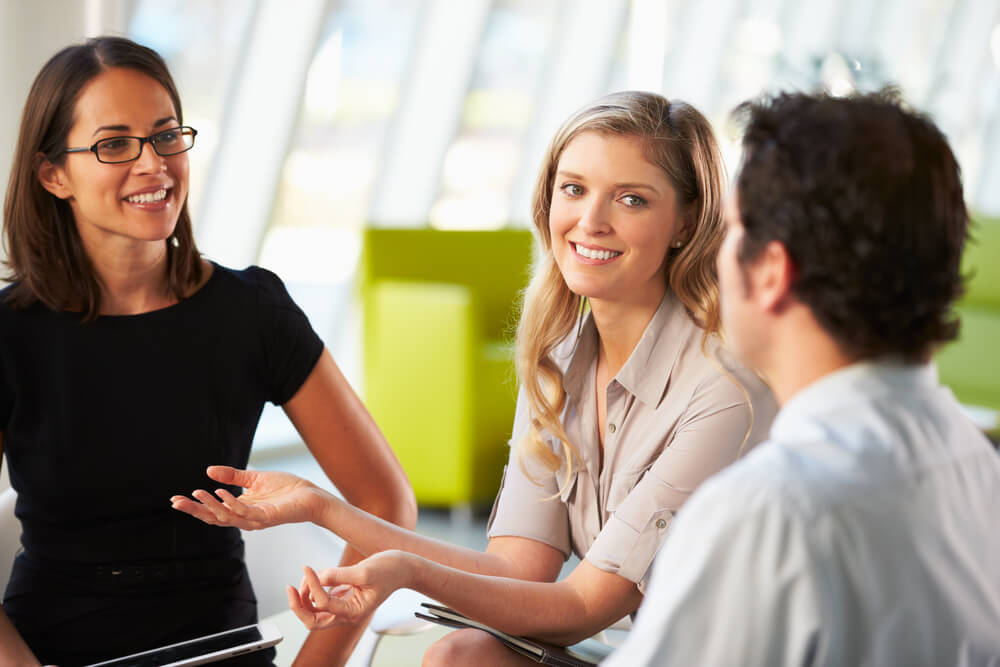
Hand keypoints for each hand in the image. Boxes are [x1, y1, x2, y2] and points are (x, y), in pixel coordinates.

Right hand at [170, 466, 330, 529]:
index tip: (175, 499)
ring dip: (210, 505)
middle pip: (214, 518)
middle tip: (176, 502)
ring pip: (226, 516)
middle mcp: (244, 517)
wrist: (310, 494)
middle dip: (195, 510)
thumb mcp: (254, 479)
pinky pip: (245, 512)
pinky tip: (221, 492)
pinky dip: (232, 503)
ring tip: (196, 492)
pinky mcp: (266, 517)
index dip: (194, 506)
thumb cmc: (286, 488)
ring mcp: (255, 519)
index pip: (212, 510)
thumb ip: (232, 477)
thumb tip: (208, 471)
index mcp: (240, 509)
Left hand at [288, 551, 412, 628]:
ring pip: (315, 612)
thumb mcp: (364, 571)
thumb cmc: (390, 570)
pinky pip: (323, 601)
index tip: (308, 569)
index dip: (312, 586)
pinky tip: (317, 578)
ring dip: (305, 596)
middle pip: (313, 621)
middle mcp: (348, 614)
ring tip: (306, 575)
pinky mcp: (345, 598)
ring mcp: (345, 607)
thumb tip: (318, 577)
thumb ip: (339, 575)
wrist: (403, 568)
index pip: (323, 604)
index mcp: (355, 612)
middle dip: (298, 606)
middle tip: (290, 588)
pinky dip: (315, 591)